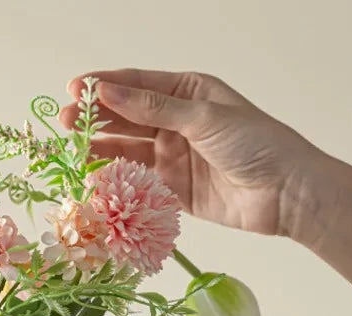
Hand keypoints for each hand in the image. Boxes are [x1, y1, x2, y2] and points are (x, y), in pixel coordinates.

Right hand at [60, 69, 320, 236]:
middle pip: (128, 118)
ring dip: (103, 149)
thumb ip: (153, 109)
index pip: (138, 86)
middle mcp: (178, 122)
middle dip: (96, 119)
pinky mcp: (175, 190)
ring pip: (130, 151)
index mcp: (189, 93)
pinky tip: (96, 178)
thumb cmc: (256, 144)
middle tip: (64, 122)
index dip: (105, 87)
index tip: (73, 90)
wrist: (286, 194)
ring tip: (73, 149)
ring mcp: (175, 157)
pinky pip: (140, 183)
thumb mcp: (203, 118)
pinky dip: (119, 182)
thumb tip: (109, 92)